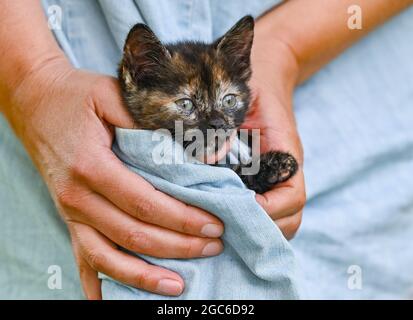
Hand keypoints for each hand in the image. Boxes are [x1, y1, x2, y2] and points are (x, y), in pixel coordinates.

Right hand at [8, 58, 223, 298]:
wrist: (34, 102)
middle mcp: (78, 197)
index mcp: (91, 166)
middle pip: (134, 234)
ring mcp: (70, 212)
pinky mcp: (69, 218)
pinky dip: (102, 283)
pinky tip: (117, 300)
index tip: (214, 224)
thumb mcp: (112, 94)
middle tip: (214, 246)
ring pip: (109, 257)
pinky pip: (84, 259)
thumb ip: (146, 120)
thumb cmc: (76, 97)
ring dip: (145, 275)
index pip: (145, 203)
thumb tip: (188, 148)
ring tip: (180, 285)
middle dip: (178, 245)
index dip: (183, 218)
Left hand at [243, 38, 305, 238]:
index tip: (240, 204)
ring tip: (223, 225)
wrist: (262, 87)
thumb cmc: (252, 92)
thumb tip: (210, 160)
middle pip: (290, 220)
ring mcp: (276, 184)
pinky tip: (223, 218)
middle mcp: (285, 176)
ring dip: (254, 230)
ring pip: (280, 224)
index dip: (269, 209)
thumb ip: (227, 126)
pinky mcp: (263, 186)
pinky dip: (249, 225)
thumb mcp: (239, 102)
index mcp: (286, 157)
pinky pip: (265, 216)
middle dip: (260, 228)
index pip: (292, 198)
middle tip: (225, 223)